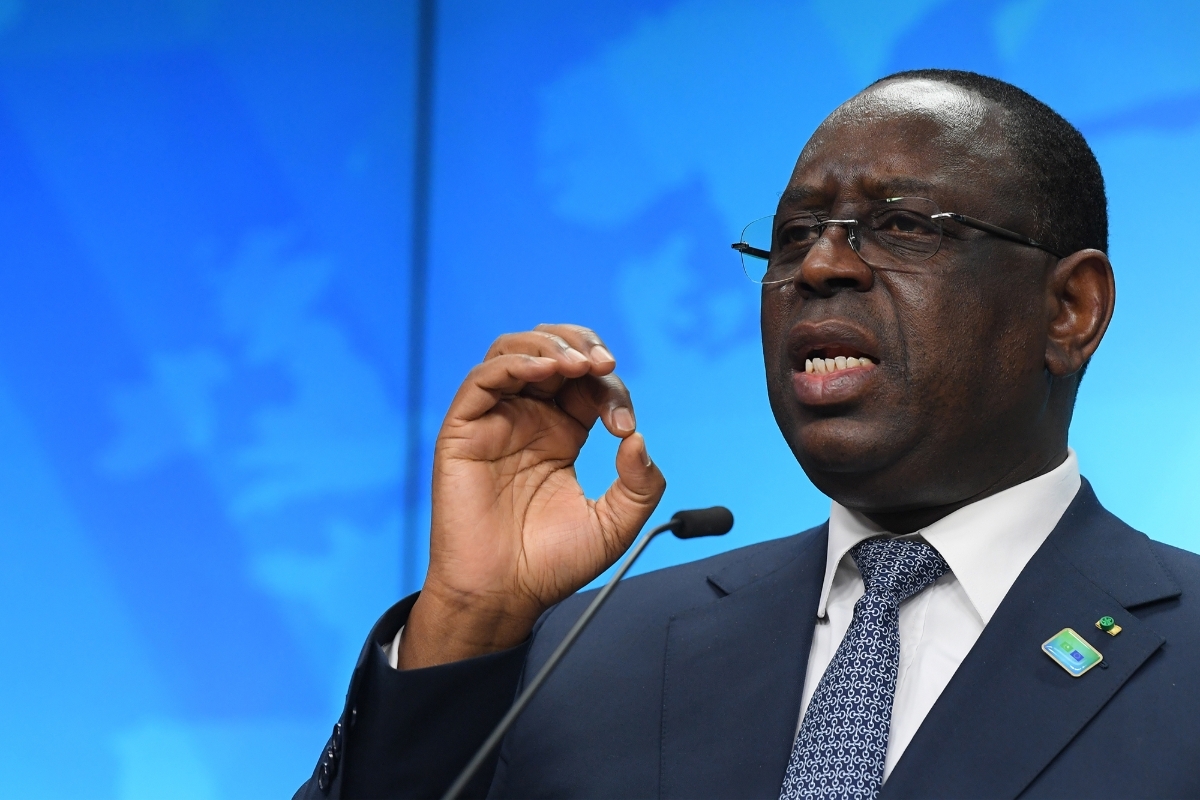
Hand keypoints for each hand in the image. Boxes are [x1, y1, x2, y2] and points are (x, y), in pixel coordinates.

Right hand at [398, 324, 665, 668]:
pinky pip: (484, 378)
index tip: (624, 426)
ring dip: (551, 344)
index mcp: (562, 434)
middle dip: (583, 345)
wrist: (505, 595)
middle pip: (553, 350)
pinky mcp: (464, 429)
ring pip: (515, 351)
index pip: (589, 384)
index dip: (612, 389)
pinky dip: (516, 361)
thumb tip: (639, 439)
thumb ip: (640, 485)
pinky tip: (546, 369)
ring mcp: (495, 420)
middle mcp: (527, 419)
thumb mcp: (615, 524)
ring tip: (578, 363)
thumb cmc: (551, 564)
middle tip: (605, 366)